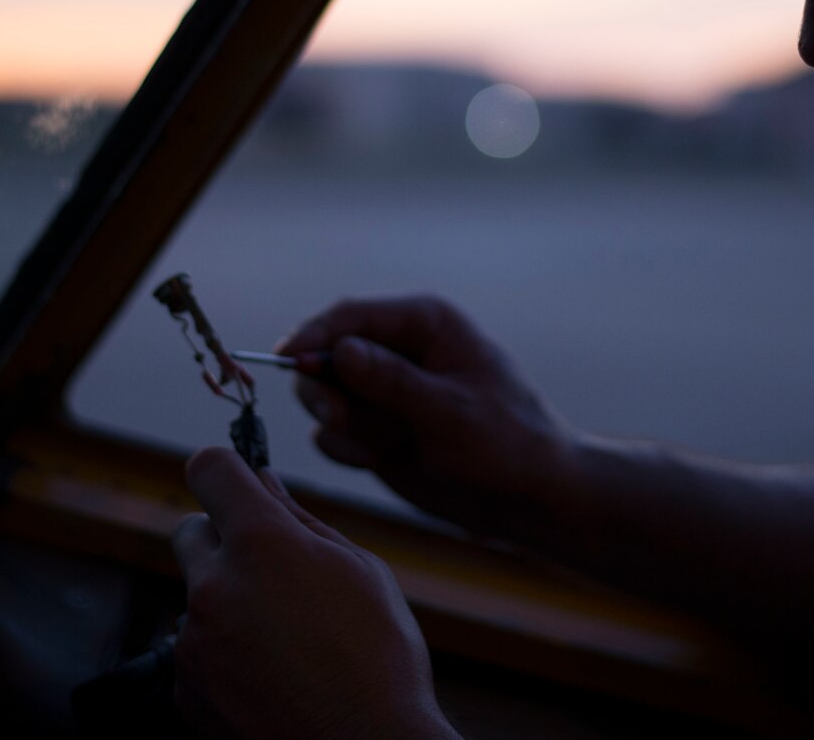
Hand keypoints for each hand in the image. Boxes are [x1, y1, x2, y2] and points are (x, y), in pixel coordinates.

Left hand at [171, 447, 457, 739]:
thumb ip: (303, 521)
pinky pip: (194, 652)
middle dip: (223, 540)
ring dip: (226, 605)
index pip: (209, 469)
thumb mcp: (361, 572)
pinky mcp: (186, 691)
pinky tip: (270, 676)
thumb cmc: (380, 660)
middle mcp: (214, 587)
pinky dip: (222, 656)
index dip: (225, 470)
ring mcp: (193, 644)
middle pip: (190, 532)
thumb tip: (266, 485)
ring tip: (285, 641)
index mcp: (262, 544)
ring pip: (197, 598)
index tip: (236, 483)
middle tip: (271, 571)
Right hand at [276, 296, 576, 543]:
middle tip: (339, 418)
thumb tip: (339, 351)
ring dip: (340, 421)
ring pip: (323, 394)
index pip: (352, 315)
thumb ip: (392, 382)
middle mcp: (399, 350)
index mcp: (425, 324)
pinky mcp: (376, 428)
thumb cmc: (507, 442)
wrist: (528, 496)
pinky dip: (346, 447)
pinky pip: (333, 431)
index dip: (314, 333)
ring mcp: (385, 391)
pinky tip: (378, 458)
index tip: (285, 357)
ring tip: (380, 444)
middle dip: (323, 387)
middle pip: (326, 353)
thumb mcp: (450, 412)